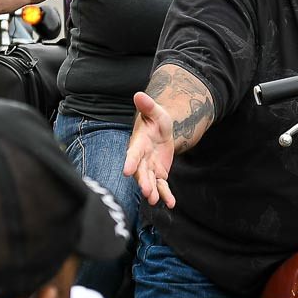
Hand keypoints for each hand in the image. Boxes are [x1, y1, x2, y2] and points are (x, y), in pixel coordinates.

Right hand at [123, 91, 176, 207]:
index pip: (133, 153)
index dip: (130, 161)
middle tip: (146, 191)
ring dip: (152, 191)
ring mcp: (149, 168)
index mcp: (139, 143)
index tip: (126, 171)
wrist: (161, 131)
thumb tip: (139, 94)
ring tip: (154, 200)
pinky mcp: (158, 174)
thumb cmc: (156, 120)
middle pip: (141, 172)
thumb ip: (148, 106)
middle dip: (143, 181)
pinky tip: (171, 204)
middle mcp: (141, 158)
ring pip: (150, 181)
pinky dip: (166, 195)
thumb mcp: (156, 112)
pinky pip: (162, 186)